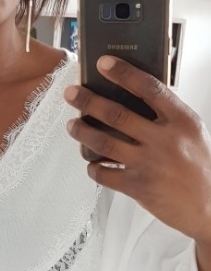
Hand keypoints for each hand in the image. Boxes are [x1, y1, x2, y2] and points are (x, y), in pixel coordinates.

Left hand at [64, 55, 210, 245]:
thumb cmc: (200, 168)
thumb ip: (168, 116)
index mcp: (181, 121)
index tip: (103, 63)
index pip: (149, 88)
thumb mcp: (192, 133)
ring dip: (83, 132)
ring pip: (104, 142)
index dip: (124, 73)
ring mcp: (149, 164)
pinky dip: (93, 167)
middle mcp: (164, 140)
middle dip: (88, 101)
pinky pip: (105, 174)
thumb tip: (135, 97)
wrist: (210, 207)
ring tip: (72, 125)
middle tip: (72, 94)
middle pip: (117, 114)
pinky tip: (91, 162)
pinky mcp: (138, 187)